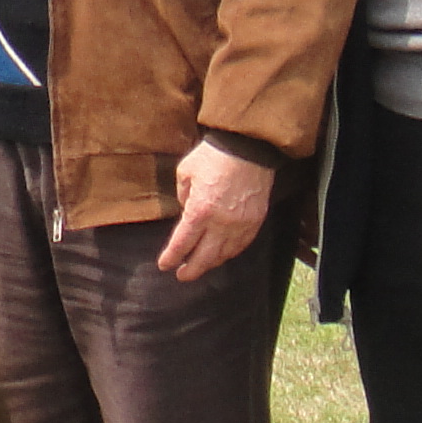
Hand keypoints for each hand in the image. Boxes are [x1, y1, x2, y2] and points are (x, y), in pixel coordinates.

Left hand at [157, 143, 275, 283]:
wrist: (248, 147)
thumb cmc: (213, 156)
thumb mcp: (185, 172)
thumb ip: (182, 196)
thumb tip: (185, 209)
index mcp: (199, 211)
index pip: (182, 243)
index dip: (172, 257)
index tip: (165, 265)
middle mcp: (221, 223)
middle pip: (204, 257)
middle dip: (191, 269)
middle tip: (181, 275)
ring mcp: (241, 224)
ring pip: (224, 254)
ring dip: (210, 263)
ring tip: (200, 266)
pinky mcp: (256, 220)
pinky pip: (242, 245)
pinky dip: (230, 253)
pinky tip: (222, 255)